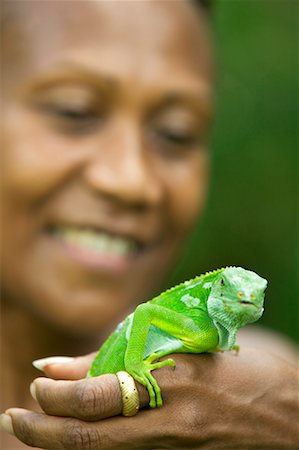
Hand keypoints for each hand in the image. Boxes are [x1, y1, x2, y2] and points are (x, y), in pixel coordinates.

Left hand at [2, 350, 298, 448]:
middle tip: (13, 416)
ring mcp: (176, 447)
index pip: (96, 396)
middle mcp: (171, 420)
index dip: (56, 396)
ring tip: (35, 425)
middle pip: (90, 438)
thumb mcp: (183, 348)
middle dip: (42, 431)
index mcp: (173, 379)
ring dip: (62, 440)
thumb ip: (121, 356)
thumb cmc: (240, 367)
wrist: (291, 414)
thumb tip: (60, 364)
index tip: (35, 384)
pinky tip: (82, 430)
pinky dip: (96, 442)